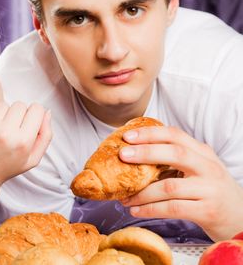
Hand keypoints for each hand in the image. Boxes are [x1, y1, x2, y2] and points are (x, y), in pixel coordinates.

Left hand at [0, 101, 51, 187]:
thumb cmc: (9, 166)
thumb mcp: (34, 158)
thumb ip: (46, 135)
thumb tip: (47, 112)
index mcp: (22, 142)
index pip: (36, 109)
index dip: (35, 115)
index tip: (29, 123)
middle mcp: (5, 133)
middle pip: (20, 105)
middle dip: (19, 114)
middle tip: (14, 128)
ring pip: (3, 104)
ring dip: (4, 113)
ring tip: (1, 129)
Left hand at [119, 125, 242, 240]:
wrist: (240, 218)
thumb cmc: (211, 191)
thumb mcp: (199, 168)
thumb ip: (175, 159)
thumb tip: (134, 154)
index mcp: (202, 152)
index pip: (175, 135)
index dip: (150, 134)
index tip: (127, 136)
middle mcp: (208, 167)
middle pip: (175, 154)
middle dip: (145, 153)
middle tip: (122, 156)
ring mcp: (209, 189)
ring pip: (169, 186)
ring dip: (142, 192)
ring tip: (124, 197)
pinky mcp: (207, 211)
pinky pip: (172, 208)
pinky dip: (150, 209)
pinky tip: (136, 210)